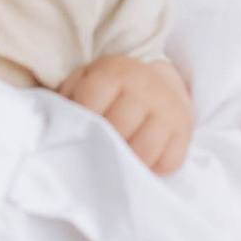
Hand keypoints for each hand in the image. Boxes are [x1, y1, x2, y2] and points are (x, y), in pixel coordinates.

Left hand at [61, 52, 193, 172]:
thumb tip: (54, 128)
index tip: (76, 136)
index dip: (79, 126)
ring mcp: (168, 108)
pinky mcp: (185, 129)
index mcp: (116, 71)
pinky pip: (168, 163)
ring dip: (127, 163)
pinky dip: (152, 169)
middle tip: (96, 154)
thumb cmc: (112, 91)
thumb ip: (66, 99)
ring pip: (143, 151)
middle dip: (102, 148)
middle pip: (117, 130)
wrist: (159, 84)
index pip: (90, 104)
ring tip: (118, 161)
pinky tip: (142, 161)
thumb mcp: (84, 82)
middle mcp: (145, 86)